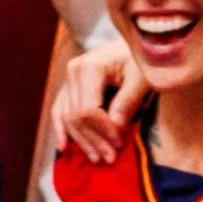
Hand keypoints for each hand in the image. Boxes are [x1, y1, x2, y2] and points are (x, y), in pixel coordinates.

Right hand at [50, 39, 148, 163]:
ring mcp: (69, 78)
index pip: (88, 110)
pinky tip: (64, 147)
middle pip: (76, 116)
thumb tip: (115, 127)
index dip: (102, 130)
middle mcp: (73, 72)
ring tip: (97, 158)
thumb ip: (128, 100)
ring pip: (67, 117)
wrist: (134, 42)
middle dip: (93, 140)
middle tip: (111, 158)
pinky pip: (60, 110)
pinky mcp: (70, 85)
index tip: (120, 143)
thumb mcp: (142, 77)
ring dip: (82, 140)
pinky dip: (62, 129)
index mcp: (89, 68)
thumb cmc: (141, 58)